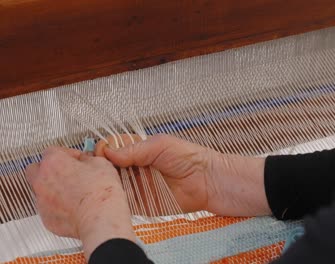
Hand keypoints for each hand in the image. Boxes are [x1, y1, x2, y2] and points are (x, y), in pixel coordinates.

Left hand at [26, 147, 135, 259]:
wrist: (101, 218)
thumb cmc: (101, 192)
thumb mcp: (101, 164)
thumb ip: (88, 158)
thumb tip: (86, 160)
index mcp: (54, 162)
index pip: (53, 151)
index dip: (67, 154)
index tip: (78, 159)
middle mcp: (42, 180)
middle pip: (36, 169)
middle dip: (49, 169)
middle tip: (66, 173)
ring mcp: (41, 201)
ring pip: (41, 190)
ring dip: (53, 189)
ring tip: (73, 193)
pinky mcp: (46, 218)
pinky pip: (48, 208)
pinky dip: (58, 206)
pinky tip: (74, 207)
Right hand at [96, 134, 271, 216]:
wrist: (208, 182)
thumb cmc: (190, 158)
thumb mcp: (160, 145)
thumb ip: (134, 149)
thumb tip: (109, 152)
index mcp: (138, 149)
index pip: (112, 148)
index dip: (103, 150)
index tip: (100, 154)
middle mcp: (134, 167)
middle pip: (107, 167)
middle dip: (100, 169)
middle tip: (97, 171)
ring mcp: (136, 186)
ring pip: (111, 185)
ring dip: (105, 185)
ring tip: (102, 184)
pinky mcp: (141, 203)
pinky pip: (122, 202)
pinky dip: (115, 200)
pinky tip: (111, 197)